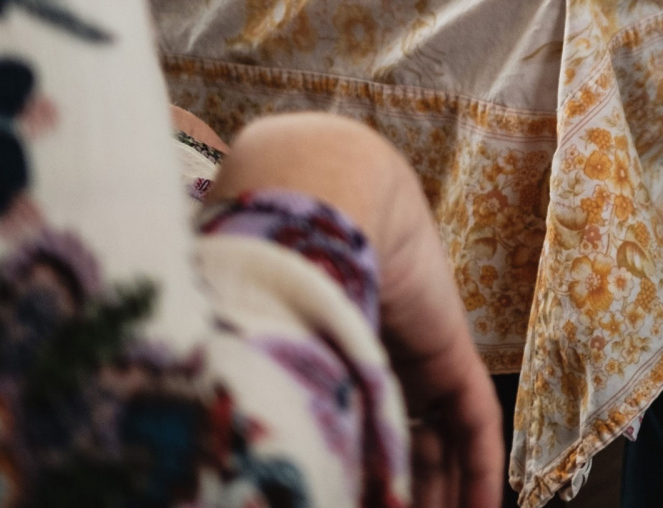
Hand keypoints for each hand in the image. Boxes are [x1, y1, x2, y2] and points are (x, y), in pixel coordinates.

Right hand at [210, 114, 504, 507]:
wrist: (317, 187)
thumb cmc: (256, 250)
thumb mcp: (241, 329)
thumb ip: (241, 376)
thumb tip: (179, 457)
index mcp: (319, 348)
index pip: (341, 425)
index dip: (344, 473)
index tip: (333, 498)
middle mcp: (369, 353)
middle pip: (389, 443)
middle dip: (392, 495)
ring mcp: (414, 349)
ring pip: (435, 441)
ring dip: (436, 494)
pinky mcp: (451, 348)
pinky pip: (473, 420)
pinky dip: (481, 468)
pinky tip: (483, 506)